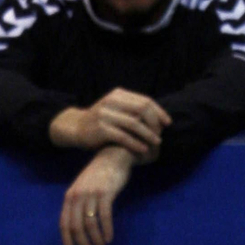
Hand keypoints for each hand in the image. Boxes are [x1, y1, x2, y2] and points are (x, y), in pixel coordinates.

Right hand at [49, 88, 172, 156]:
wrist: (77, 128)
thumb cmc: (102, 122)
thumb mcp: (116, 109)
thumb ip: (132, 110)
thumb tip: (158, 117)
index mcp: (118, 95)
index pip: (145, 101)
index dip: (159, 112)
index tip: (167, 123)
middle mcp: (112, 101)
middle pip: (142, 110)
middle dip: (155, 123)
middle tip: (161, 135)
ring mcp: (105, 114)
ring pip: (134, 123)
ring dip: (148, 134)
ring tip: (156, 143)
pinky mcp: (101, 128)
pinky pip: (124, 136)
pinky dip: (136, 143)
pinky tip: (144, 150)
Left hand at [60, 146, 135, 244]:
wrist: (113, 156)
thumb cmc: (100, 175)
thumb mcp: (84, 189)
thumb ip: (79, 204)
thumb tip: (79, 227)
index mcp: (70, 197)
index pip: (64, 223)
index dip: (67, 240)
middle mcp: (77, 196)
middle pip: (76, 226)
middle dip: (82, 243)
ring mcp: (91, 194)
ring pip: (90, 224)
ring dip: (96, 240)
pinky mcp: (105, 194)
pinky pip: (104, 216)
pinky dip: (107, 230)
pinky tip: (110, 239)